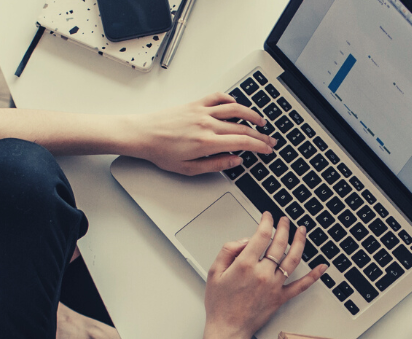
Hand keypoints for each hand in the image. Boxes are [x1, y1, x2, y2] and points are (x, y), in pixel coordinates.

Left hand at [132, 93, 276, 175]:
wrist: (142, 135)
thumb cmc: (161, 152)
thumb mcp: (188, 168)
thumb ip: (215, 165)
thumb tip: (235, 161)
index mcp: (207, 142)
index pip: (243, 142)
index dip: (259, 146)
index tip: (267, 149)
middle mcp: (207, 124)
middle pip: (242, 127)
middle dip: (260, 135)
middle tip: (269, 140)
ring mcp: (202, 112)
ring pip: (235, 109)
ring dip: (251, 115)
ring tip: (261, 121)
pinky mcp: (195, 104)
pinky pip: (218, 97)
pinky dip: (231, 100)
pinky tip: (236, 105)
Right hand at [203, 213, 326, 338]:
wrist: (228, 329)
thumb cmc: (219, 303)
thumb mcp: (213, 272)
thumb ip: (228, 251)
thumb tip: (245, 240)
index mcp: (245, 265)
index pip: (261, 236)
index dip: (266, 222)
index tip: (267, 217)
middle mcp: (262, 273)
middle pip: (279, 243)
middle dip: (283, 227)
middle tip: (284, 220)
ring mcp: (274, 285)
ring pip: (293, 259)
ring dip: (300, 241)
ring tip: (301, 231)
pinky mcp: (281, 297)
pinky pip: (301, 285)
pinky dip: (314, 276)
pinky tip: (322, 267)